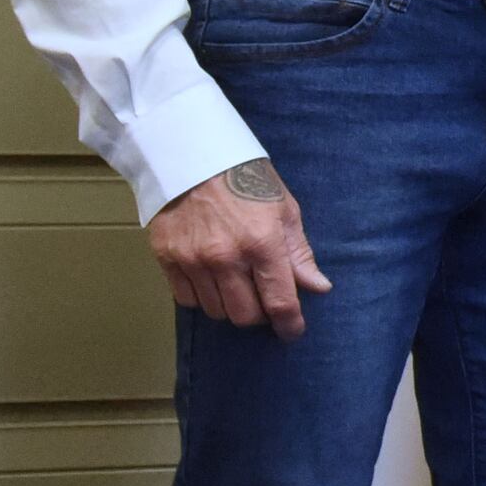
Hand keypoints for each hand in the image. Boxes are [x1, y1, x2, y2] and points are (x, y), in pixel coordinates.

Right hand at [147, 159, 331, 338]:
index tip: (293, 331)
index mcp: (262, 243)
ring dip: (229, 306)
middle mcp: (226, 256)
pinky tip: (209, 278)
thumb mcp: (284, 209)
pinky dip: (201, 296)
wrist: (192, 154)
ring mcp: (193, 259)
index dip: (290, 324)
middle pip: (245, 316)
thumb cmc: (246, 179)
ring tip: (235, 284)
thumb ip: (299, 253)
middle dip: (259, 315)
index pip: (279, 302)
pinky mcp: (167, 257)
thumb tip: (318, 287)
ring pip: (215, 311)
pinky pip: (186, 299)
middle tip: (262, 299)